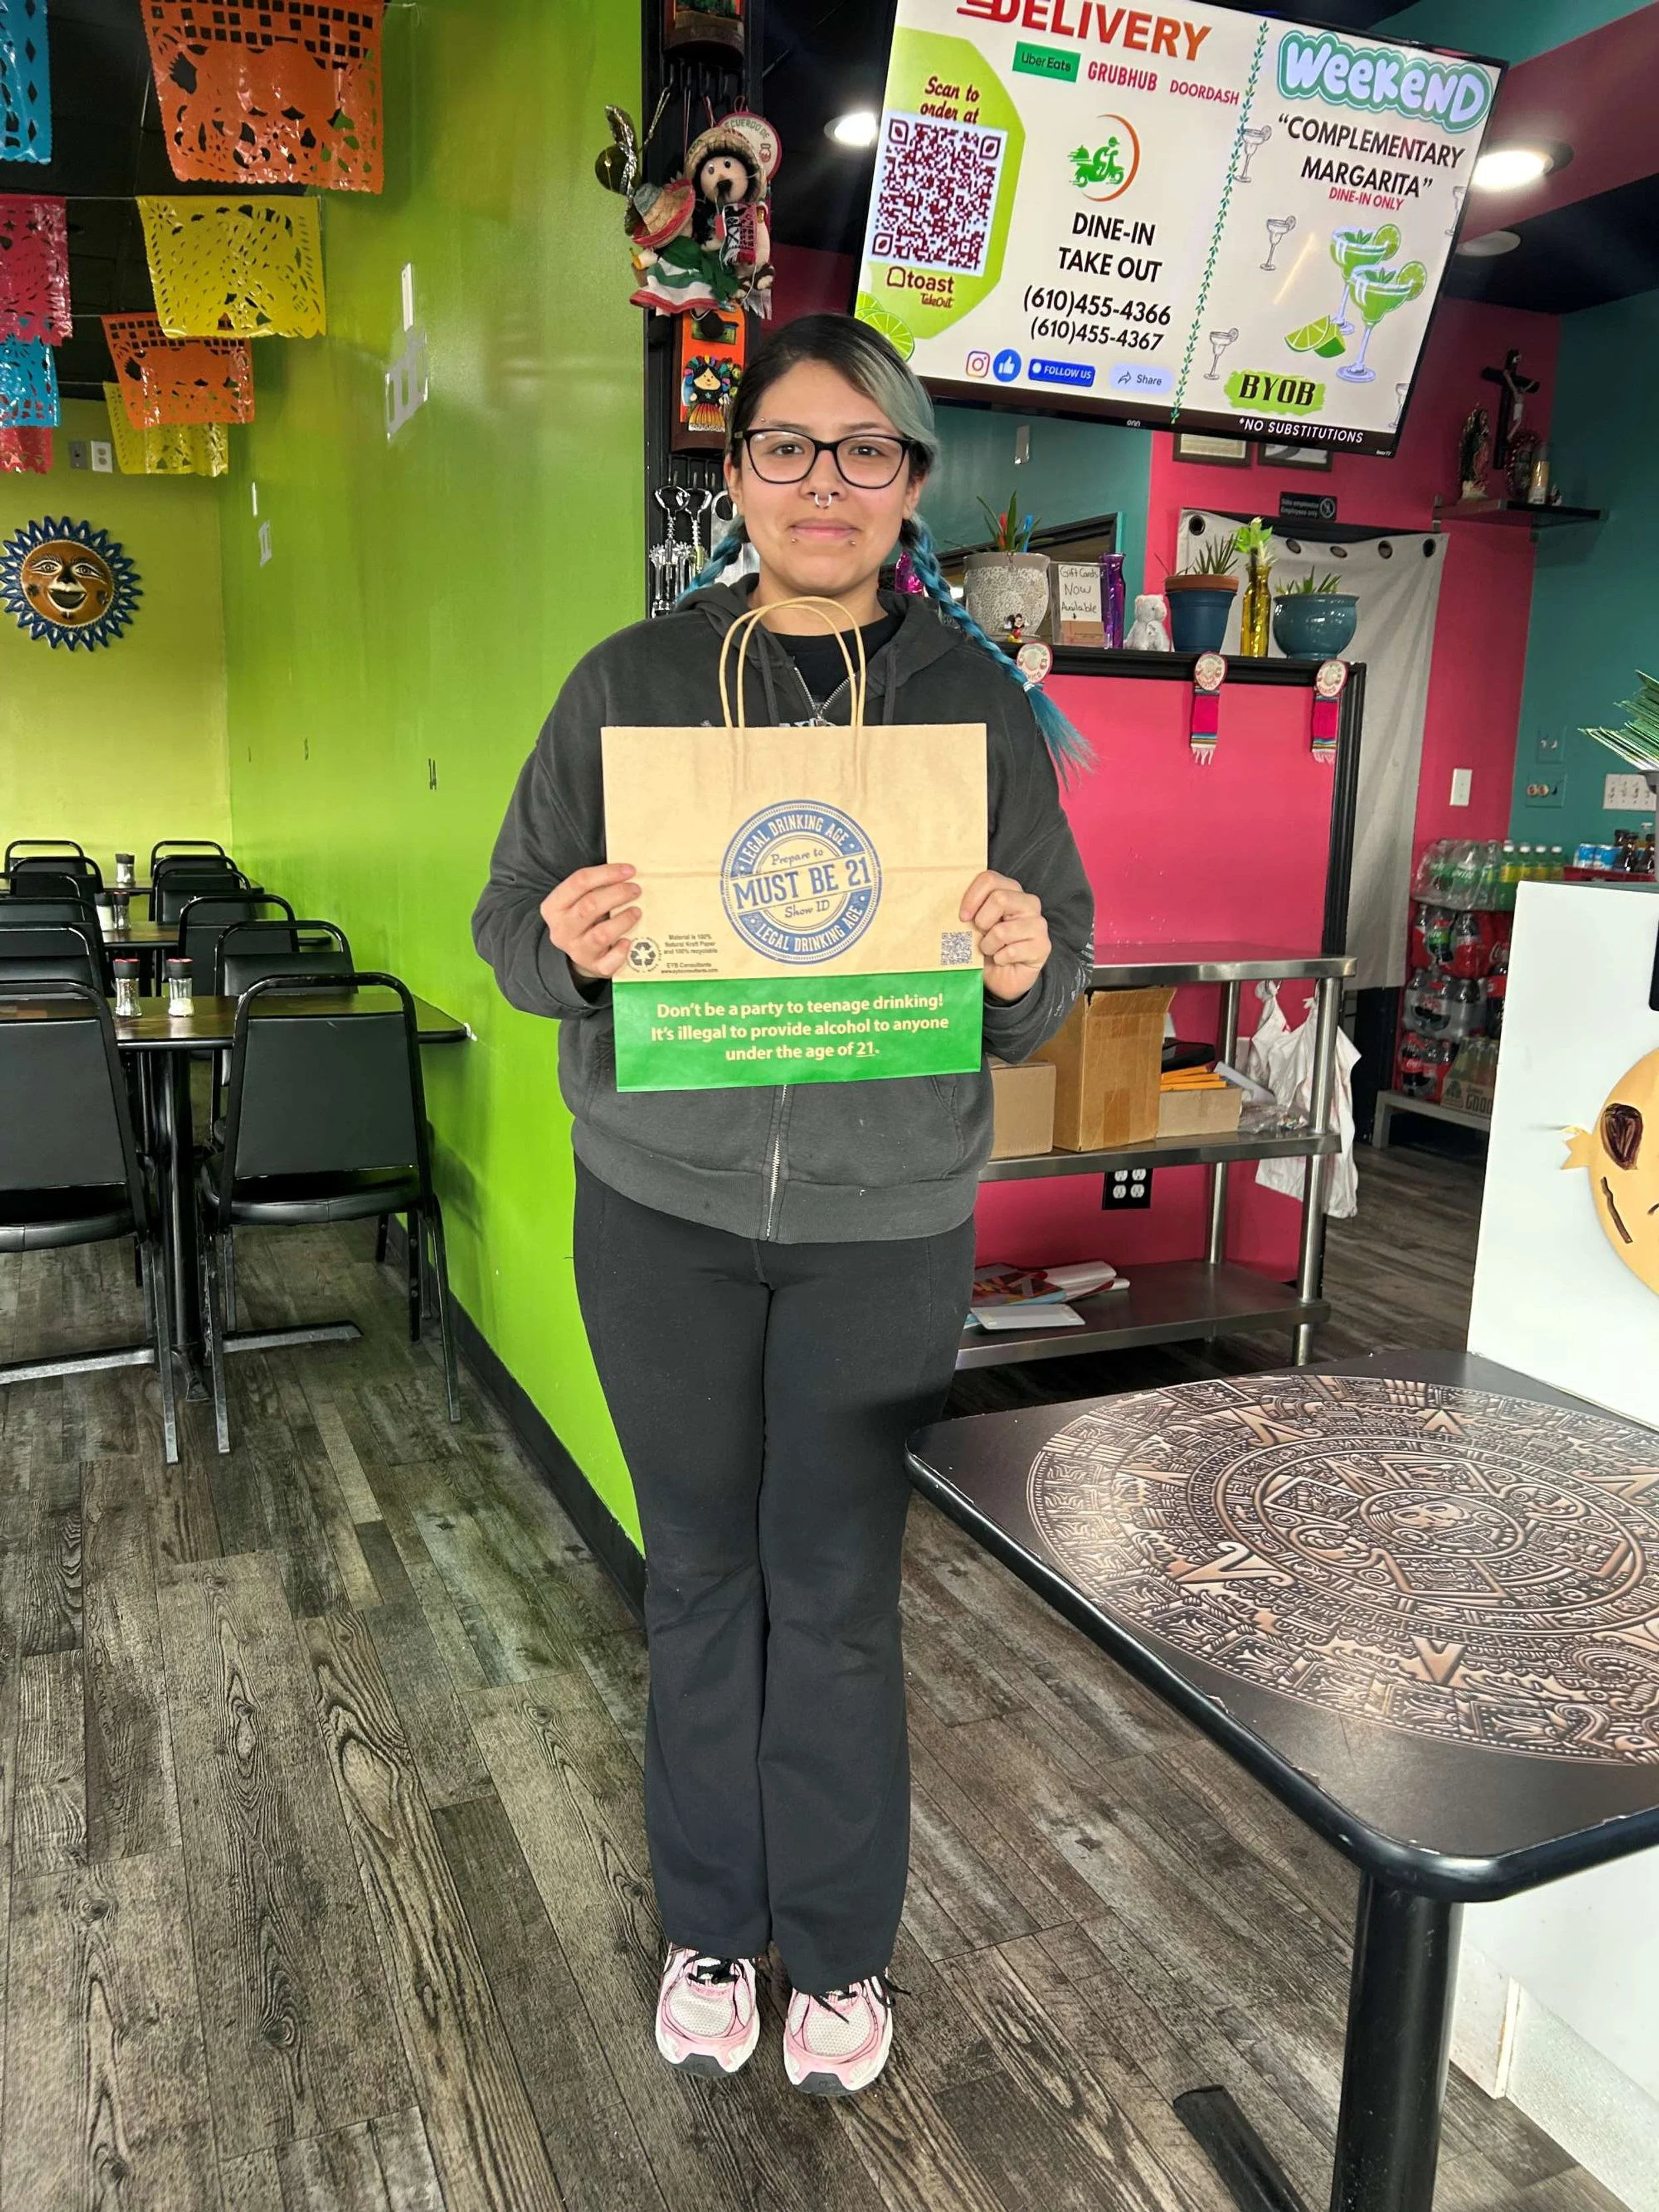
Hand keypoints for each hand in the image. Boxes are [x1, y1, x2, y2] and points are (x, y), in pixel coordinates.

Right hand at [541, 863, 640, 981]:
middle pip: (589, 906)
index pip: (579, 882)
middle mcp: (561, 930)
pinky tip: (629, 942)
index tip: (629, 870)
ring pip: (601, 934)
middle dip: (617, 894)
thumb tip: (628, 872)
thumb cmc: (585, 919)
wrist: (581, 953)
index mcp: (553, 907)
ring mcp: (576, 950)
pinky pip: (609, 962)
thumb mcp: (580, 900)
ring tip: (637, 912)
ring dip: (623, 920)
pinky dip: (621, 952)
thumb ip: (596, 886)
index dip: (607, 873)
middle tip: (636, 890)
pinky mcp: (593, 966)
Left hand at [961, 869, 1049, 1002]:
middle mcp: (1028, 903)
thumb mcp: (974, 926)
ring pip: (1003, 930)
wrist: (1003, 977)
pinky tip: (1002, 960)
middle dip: (982, 921)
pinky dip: (999, 960)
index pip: (990, 879)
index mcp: (1010, 891)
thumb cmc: (987, 948)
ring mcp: (1038, 924)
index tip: (962, 917)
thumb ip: (969, 911)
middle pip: (999, 898)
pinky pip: (1011, 952)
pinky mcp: (1043, 946)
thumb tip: (955, 910)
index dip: (972, 897)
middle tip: (980, 934)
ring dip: (988, 945)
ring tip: (991, 950)